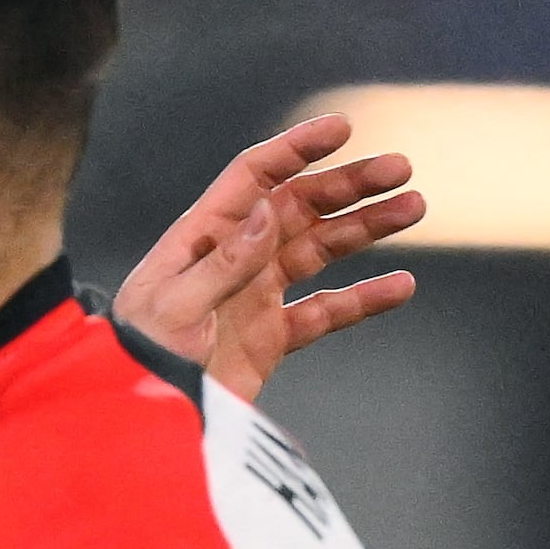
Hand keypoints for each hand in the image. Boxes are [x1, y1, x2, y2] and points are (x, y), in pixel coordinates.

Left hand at [109, 115, 422, 404]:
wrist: (137, 420)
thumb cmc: (139, 358)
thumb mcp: (173, 309)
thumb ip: (221, 264)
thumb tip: (263, 212)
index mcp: (201, 238)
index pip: (253, 178)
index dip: (296, 149)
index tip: (342, 128)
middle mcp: (232, 258)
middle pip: (298, 207)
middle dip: (348, 185)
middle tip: (400, 170)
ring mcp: (254, 296)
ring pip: (319, 250)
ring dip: (365, 228)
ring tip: (412, 207)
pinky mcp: (269, 338)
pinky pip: (325, 311)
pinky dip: (363, 299)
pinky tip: (399, 286)